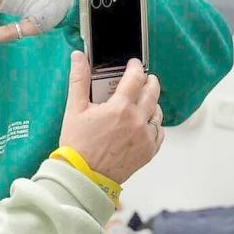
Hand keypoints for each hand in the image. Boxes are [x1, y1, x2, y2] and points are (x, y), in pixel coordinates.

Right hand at [58, 51, 163, 183]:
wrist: (83, 176)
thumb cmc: (77, 145)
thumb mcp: (74, 109)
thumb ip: (79, 80)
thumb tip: (78, 57)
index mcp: (120, 107)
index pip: (136, 78)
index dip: (136, 67)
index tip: (134, 65)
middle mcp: (137, 121)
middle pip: (152, 92)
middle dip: (149, 81)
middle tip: (144, 79)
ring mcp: (145, 137)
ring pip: (157, 112)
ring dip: (152, 103)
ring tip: (143, 102)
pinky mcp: (148, 152)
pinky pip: (159, 133)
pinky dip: (154, 125)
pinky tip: (144, 124)